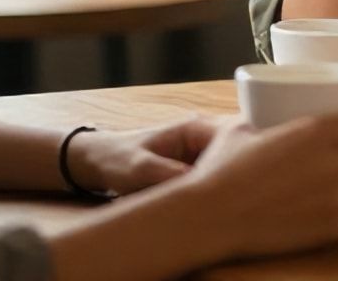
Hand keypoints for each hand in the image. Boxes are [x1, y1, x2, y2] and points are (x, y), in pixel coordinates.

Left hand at [66, 116, 225, 196]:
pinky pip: (210, 182)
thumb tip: (202, 184)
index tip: (236, 184)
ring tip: (215, 205)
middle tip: (225, 200)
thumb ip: (170, 174)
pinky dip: (208, 194)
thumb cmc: (116, 158)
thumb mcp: (141, 168)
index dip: (240, 160)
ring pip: (223, 172)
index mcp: (195, 128)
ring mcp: (200, 155)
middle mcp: (203, 139)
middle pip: (233, 157)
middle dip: (230, 177)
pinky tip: (205, 208)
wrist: (96, 163)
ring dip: (219, 188)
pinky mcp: (194, 171)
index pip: (235, 139)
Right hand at [175, 110, 337, 260]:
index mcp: (316, 132)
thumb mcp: (243, 130)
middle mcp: (333, 165)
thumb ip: (270, 122)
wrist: (211, 217)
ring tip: (332, 190)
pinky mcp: (328, 230)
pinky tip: (321, 213)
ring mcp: (334, 201)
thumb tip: (270, 114)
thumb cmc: (222, 170)